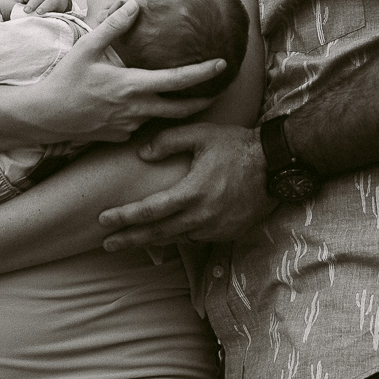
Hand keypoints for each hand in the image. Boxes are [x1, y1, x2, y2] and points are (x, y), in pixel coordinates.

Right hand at [21, 1, 225, 142]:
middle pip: (182, 109)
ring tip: (193, 96)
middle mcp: (136, 109)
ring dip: (180, 109)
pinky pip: (142, 125)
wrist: (45, 116)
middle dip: (205, 100)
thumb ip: (112, 26)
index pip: (178, 81)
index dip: (203, 73)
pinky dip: (150, 115)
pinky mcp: (120, 136)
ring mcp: (129, 126)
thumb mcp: (87, 47)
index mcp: (132, 86)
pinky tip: (146, 104)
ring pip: (163, 119)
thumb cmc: (65, 79)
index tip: (222, 64)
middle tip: (220, 89)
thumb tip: (133, 4)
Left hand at [98, 122, 274, 249]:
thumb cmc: (236, 146)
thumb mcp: (201, 135)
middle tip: (106, 244)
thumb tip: (142, 154)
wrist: (275, 165)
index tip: (103, 220)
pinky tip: (166, 234)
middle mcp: (202, 217)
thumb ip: (169, 141)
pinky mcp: (227, 233)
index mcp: (192, 192)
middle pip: (158, 234)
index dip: (124, 217)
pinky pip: (196, 239)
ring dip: (152, 241)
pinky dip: (178, 237)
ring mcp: (216, 229)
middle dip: (129, 239)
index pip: (150, 211)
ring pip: (176, 239)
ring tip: (131, 241)